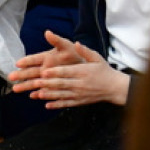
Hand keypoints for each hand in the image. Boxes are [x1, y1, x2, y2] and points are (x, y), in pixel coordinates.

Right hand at [8, 30, 85, 88]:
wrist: (84, 66)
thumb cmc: (75, 54)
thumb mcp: (66, 46)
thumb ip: (56, 40)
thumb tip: (47, 32)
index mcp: (46, 57)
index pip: (34, 59)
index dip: (26, 61)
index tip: (18, 63)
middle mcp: (44, 68)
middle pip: (30, 72)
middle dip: (21, 75)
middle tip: (10, 77)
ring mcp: (47, 78)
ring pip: (34, 82)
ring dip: (25, 85)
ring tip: (15, 89)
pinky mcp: (52, 86)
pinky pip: (44, 90)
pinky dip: (38, 93)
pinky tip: (32, 96)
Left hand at [9, 30, 129, 107]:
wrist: (115, 87)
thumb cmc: (104, 70)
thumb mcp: (96, 58)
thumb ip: (85, 51)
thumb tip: (76, 43)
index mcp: (83, 71)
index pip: (66, 72)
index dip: (55, 72)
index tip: (44, 72)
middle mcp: (80, 84)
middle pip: (61, 84)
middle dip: (47, 83)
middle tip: (35, 82)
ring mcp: (80, 94)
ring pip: (62, 95)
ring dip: (49, 95)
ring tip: (38, 94)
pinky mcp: (80, 101)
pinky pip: (67, 104)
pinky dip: (57, 105)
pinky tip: (47, 105)